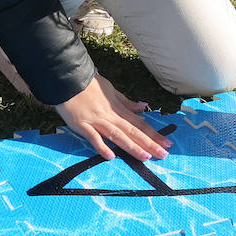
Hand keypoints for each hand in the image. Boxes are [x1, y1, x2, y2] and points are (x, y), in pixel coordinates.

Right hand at [55, 74, 173, 161]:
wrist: (68, 79)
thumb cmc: (89, 85)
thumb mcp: (111, 90)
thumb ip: (127, 102)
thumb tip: (144, 107)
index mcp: (118, 108)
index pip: (139, 124)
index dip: (153, 133)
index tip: (167, 143)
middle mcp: (110, 116)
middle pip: (132, 131)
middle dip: (149, 143)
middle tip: (164, 154)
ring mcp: (97, 121)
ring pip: (117, 135)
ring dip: (132, 146)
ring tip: (146, 157)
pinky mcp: (82, 125)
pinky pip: (93, 137)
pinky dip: (102, 146)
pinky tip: (111, 156)